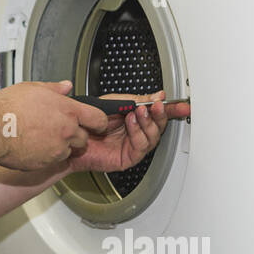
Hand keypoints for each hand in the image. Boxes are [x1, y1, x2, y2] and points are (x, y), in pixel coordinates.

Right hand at [0, 80, 110, 170]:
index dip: (98, 121)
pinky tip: (35, 145)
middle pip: (84, 137)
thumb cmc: (8, 110)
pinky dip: (48, 154)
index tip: (95, 122)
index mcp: (67, 110)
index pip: (98, 118)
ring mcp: (57, 148)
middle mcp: (66, 131)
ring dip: (62, 145)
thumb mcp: (31, 88)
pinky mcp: (46, 162)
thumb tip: (66, 86)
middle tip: (61, 128)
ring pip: (69, 149)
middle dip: (76, 134)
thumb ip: (54, 88)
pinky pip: (54, 160)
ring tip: (44, 136)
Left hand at [62, 91, 189, 174]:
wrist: (71, 135)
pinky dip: (138, 133)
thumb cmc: (89, 121)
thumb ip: (137, 100)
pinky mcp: (128, 158)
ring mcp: (133, 146)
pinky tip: (130, 123)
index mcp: (136, 118)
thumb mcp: (115, 103)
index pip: (158, 114)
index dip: (172, 110)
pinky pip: (141, 147)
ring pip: (153, 137)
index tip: (182, 105)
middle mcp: (137, 133)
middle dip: (161, 115)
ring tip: (138, 112)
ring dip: (148, 123)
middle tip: (157, 106)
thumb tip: (158, 95)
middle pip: (159, 126)